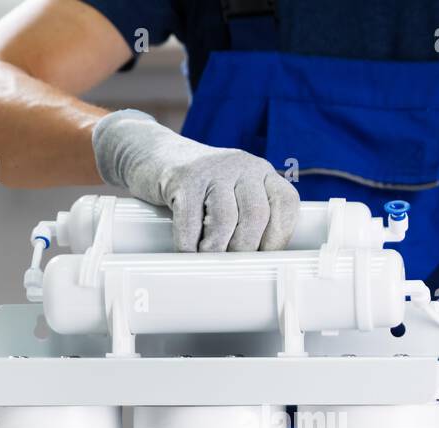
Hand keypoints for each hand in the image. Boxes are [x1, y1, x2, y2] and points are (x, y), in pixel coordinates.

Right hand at [91, 109, 299, 252]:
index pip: (285, 203)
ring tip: (208, 258)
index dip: (278, 236)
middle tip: (230, 262)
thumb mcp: (233, 193)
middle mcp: (242, 165)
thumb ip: (249, 218)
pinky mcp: (182, 178)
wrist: (153, 152)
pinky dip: (189, 245)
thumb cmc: (199, 186)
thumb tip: (257, 264)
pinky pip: (190, 221)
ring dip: (217, 249)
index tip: (263, 256)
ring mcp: (212, 169)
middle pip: (255, 215)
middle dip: (244, 248)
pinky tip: (187, 251)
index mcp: (261, 172)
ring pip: (225, 219)